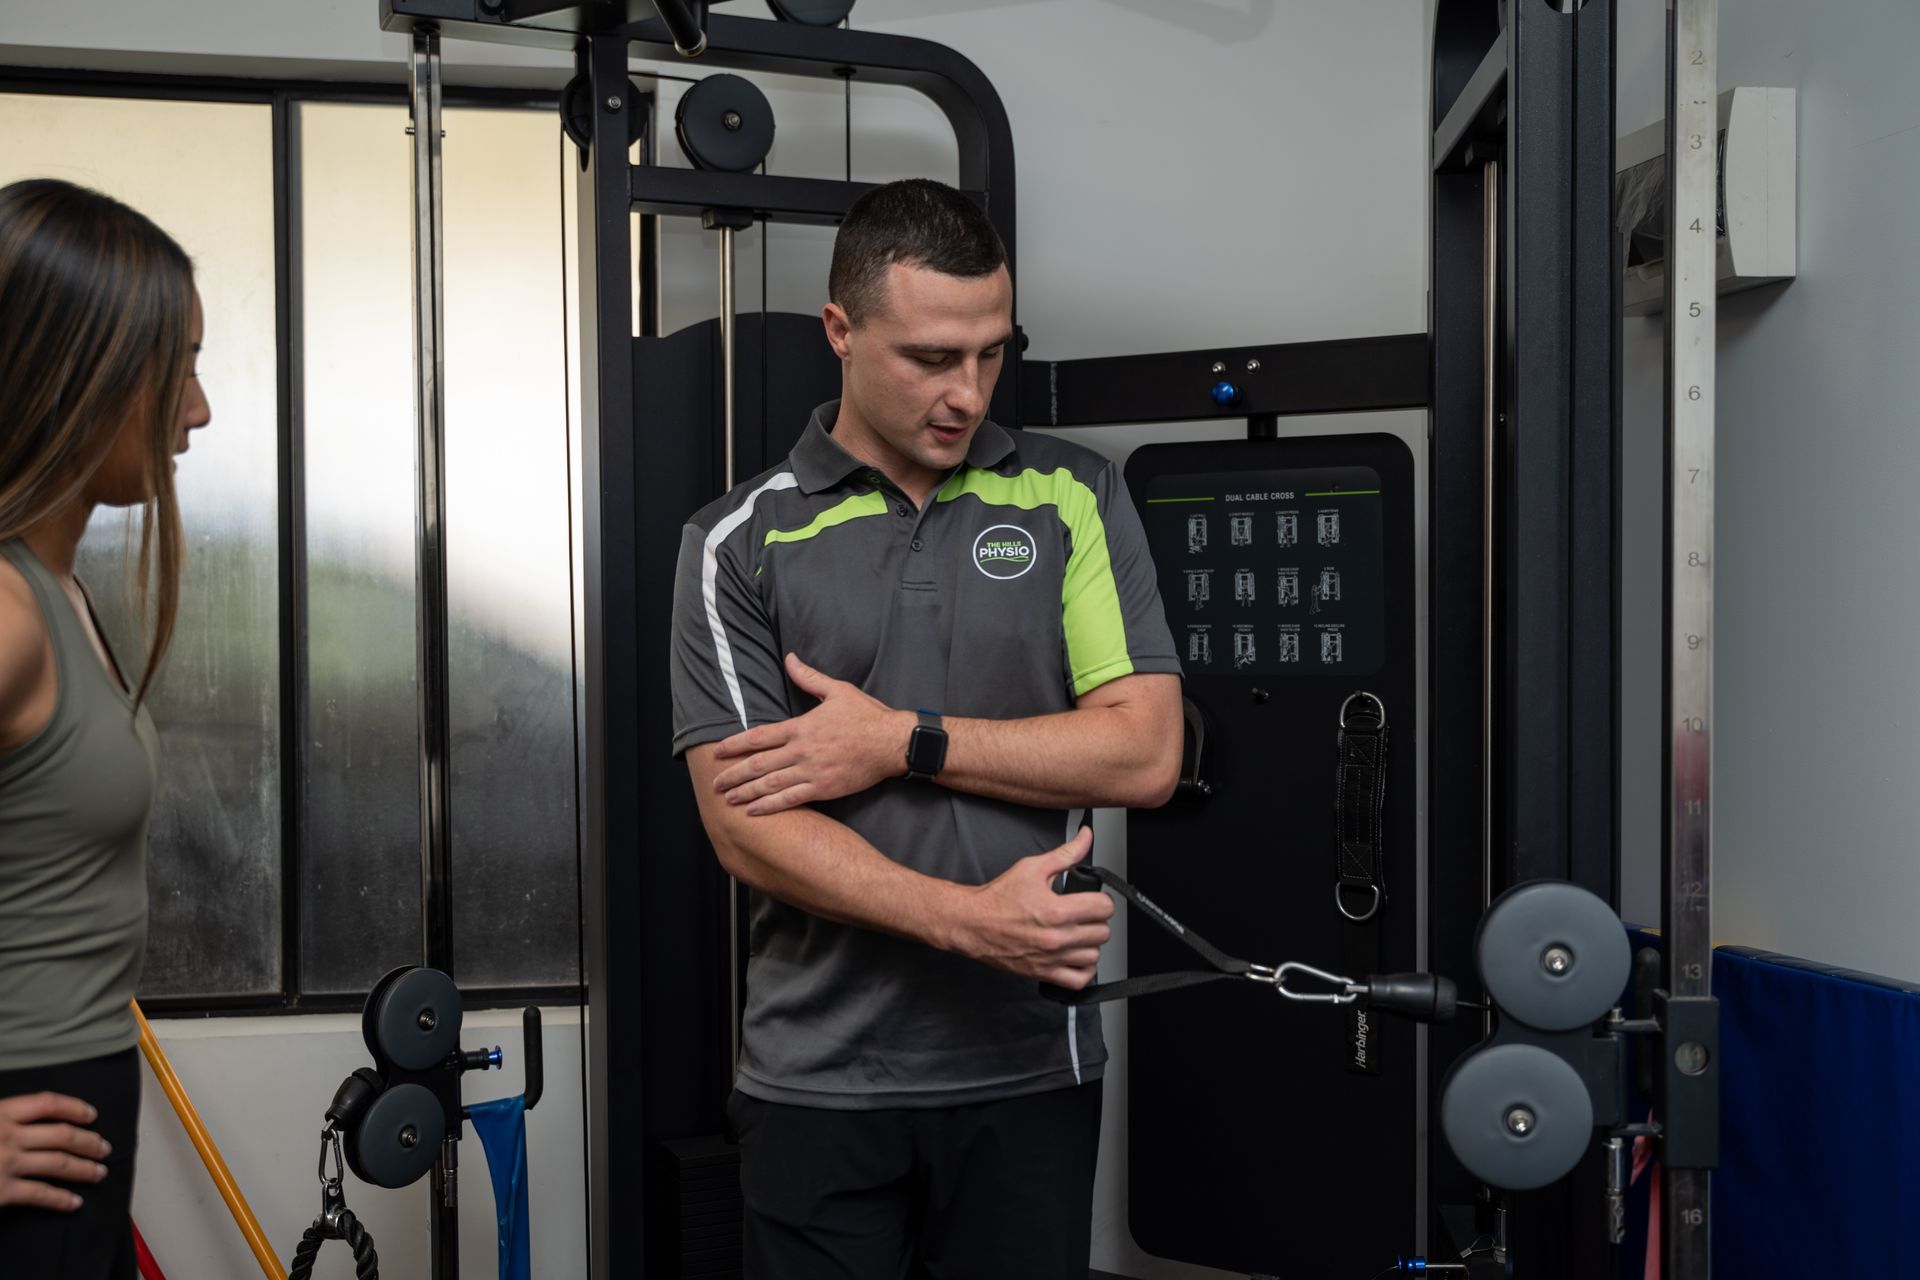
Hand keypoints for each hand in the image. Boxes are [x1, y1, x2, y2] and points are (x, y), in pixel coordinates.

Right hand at [0, 1092, 110, 1210]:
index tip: (91, 1115)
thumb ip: (2, 1118)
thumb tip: (23, 1121)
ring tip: (99, 1173)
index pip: (48, 1103)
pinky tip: (74, 1203)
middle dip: (89, 1142)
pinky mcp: (2, 1191)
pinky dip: (61, 1199)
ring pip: (59, 1164)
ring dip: (85, 1169)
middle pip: (62, 1135)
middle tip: (104, 1148)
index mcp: (0, 1114)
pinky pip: (40, 1194)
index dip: (74, 1108)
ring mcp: (7, 1163)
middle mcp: (8, 1136)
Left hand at [712, 653, 913, 814]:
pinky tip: (753, 810)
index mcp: (801, 727)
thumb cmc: (867, 715)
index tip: (717, 751)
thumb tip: (790, 658)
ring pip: (770, 784)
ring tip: (727, 799)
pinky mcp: (823, 788)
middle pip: (758, 764)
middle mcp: (801, 750)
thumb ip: (809, 677)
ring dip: (746, 792)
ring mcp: (811, 771)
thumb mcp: (837, 690)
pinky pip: (791, 799)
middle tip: (714, 782)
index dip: (735, 745)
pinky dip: (770, 806)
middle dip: (733, 774)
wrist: (892, 742)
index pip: (759, 737)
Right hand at [946, 828, 1111, 988]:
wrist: (973, 923)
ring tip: (1078, 934)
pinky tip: (1076, 956)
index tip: (1093, 900)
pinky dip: (1083, 969)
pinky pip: (1079, 980)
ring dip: (1090, 944)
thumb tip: (1086, 837)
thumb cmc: (998, 898)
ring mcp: (1051, 958)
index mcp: (1056, 910)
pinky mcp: (1043, 973)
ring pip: (1094, 956)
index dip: (1101, 900)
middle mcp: (1056, 937)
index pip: (1104, 908)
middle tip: (1084, 915)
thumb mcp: (1032, 868)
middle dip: (1096, 921)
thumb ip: (1065, 854)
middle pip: (1102, 933)